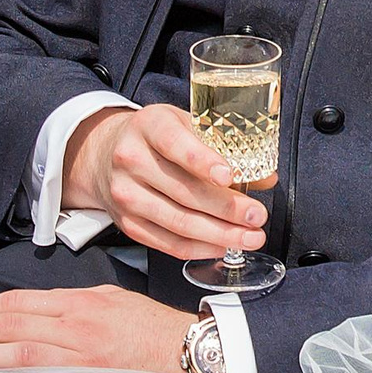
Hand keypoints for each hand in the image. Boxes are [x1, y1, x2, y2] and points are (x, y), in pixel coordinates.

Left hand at [0, 284, 193, 372]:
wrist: (188, 352)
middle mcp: (77, 325)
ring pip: (20, 352)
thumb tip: (37, 313)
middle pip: (11, 323)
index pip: (19, 302)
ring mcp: (81, 356)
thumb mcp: (112, 299)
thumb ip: (73, 304)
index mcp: (80, 302)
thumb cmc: (152, 327)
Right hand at [62, 103, 266, 258]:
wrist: (105, 155)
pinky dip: (199, 248)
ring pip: (178, 222)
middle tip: (257, 216)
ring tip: (249, 237)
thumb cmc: (156, 137)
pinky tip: (222, 245)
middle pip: (184, 191)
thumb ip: (224, 146)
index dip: (204, 162)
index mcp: (149, 126)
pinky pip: (167, 242)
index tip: (231, 176)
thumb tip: (266, 177)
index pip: (176, 144)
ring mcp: (126, 195)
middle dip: (227, 208)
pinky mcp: (127, 223)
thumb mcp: (187, 124)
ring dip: (219, 234)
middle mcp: (132, 160)